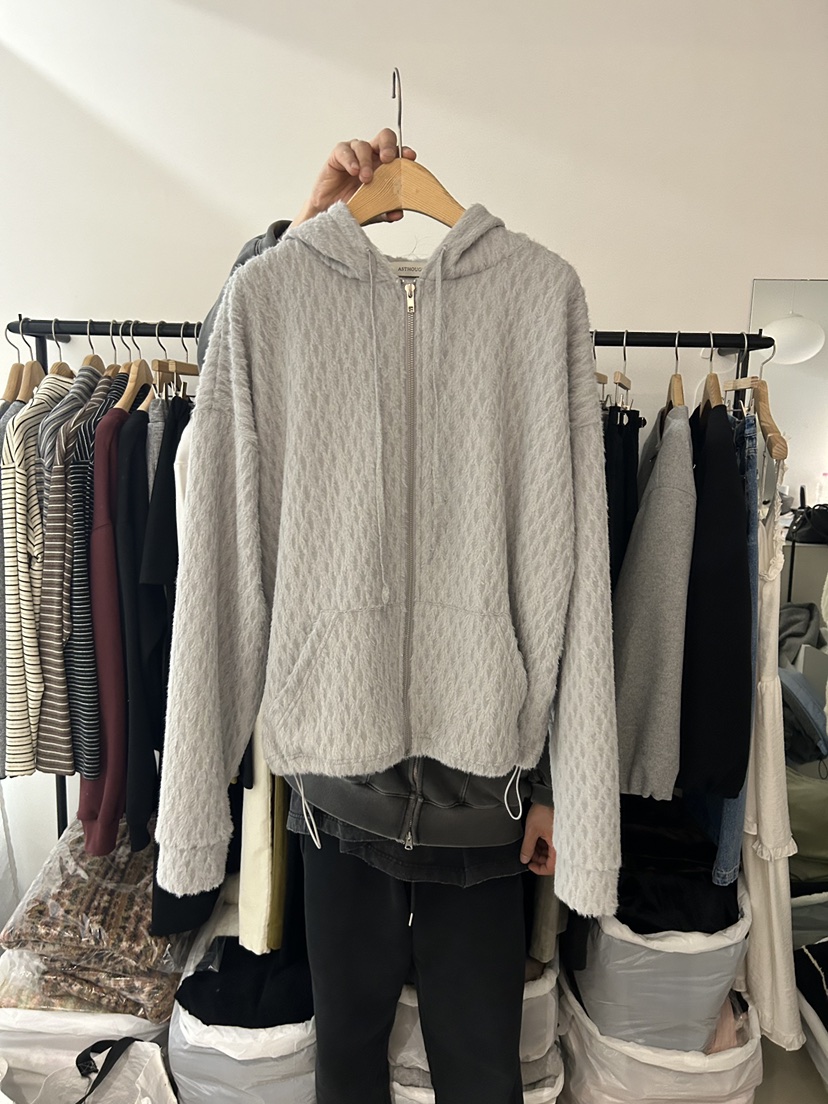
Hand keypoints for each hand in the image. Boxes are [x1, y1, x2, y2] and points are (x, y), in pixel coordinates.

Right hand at [289, 128, 417, 229]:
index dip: (405, 152)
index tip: (410, 157)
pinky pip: (345, 150)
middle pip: (384, 138)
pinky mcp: (338, 156)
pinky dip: (350, 159)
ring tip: (365, 179)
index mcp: (384, 167)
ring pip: (364, 145)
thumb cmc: (352, 206)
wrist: (330, 214)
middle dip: (388, 145)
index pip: (398, 152)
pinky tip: (354, 171)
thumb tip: (398, 214)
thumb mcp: (373, 212)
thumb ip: (386, 211)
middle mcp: (371, 157)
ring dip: (366, 161)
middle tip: (387, 160)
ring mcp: (354, 155)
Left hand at [520, 803, 555, 875]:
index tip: (529, 865)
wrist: (549, 795)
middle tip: (527, 854)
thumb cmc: (544, 811)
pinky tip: (536, 838)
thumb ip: (527, 847)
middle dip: (538, 858)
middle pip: (551, 860)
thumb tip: (524, 859)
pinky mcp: (559, 832)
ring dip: (540, 851)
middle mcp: (562, 844)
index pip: (551, 867)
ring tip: (530, 844)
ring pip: (551, 852)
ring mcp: (561, 838)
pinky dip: (543, 844)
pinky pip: (552, 843)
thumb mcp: (532, 831)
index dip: (539, 869)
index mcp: (558, 846)